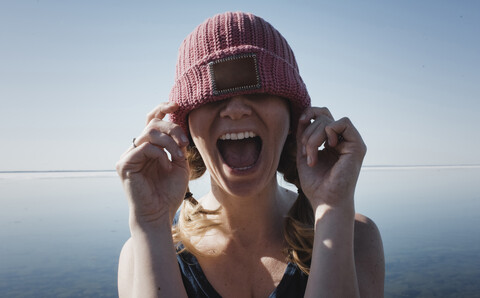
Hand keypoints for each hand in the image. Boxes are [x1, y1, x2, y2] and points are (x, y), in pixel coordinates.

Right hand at [116, 102, 189, 226]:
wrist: (160, 214)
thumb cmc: (169, 192)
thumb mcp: (180, 164)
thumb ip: (178, 144)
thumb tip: (178, 123)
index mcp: (149, 146)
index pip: (152, 120)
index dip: (162, 108)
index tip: (176, 105)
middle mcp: (136, 148)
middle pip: (152, 123)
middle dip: (172, 128)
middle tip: (184, 142)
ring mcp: (128, 156)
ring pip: (149, 133)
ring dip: (169, 143)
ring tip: (179, 157)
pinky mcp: (124, 164)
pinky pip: (145, 148)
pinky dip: (161, 155)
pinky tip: (167, 167)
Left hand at [296, 107, 366, 209]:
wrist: (326, 201)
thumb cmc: (315, 184)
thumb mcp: (305, 153)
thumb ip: (305, 134)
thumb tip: (304, 115)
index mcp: (332, 143)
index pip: (322, 117)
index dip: (309, 115)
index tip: (300, 124)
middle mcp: (343, 141)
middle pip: (323, 117)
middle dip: (307, 133)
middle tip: (305, 153)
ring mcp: (351, 143)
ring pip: (329, 121)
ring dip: (313, 137)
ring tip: (311, 157)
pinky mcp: (357, 146)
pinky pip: (344, 122)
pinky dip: (329, 132)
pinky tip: (328, 148)